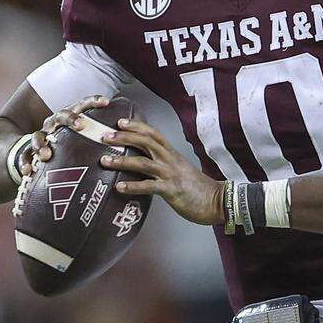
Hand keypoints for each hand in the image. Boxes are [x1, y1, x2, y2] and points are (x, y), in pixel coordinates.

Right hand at [22, 95, 109, 175]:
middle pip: (60, 116)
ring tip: (46, 155)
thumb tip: (131, 136)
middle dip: (70, 118)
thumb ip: (100, 136)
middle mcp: (53, 125)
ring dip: (41, 144)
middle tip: (80, 124)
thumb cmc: (65, 146)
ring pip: (37, 137)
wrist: (32, 152)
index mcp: (68, 119)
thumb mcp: (81, 138)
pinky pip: (23, 158)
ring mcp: (39, 138)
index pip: (81, 106)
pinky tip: (27, 172)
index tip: (106, 101)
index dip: (92, 101)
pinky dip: (25, 164)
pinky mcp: (26, 153)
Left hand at [99, 118, 224, 225]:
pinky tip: (119, 188)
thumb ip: (165, 166)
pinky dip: (132, 186)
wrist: (218, 201)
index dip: (137, 126)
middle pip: (145, 142)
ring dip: (121, 161)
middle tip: (105, 136)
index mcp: (173, 154)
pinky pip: (149, 186)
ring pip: (143, 163)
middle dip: (124, 137)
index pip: (153, 134)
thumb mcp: (181, 171)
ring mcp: (171, 175)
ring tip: (104, 161)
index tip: (120, 122)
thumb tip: (146, 166)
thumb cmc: (199, 189)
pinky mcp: (171, 190)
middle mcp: (170, 160)